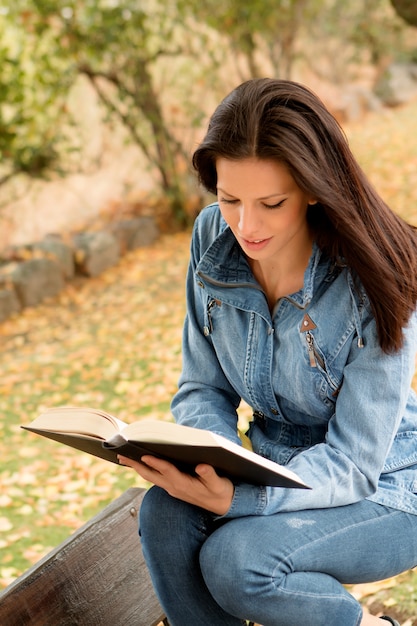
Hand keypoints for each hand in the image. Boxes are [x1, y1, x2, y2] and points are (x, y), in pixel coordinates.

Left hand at [118, 455, 233, 515]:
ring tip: (124, 457)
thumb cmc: (221, 492)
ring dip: (137, 467)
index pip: (168, 472)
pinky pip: (155, 478)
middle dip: (136, 465)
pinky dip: (145, 469)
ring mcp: (172, 488)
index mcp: (185, 485)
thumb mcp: (219, 484)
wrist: (223, 506)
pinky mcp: (173, 487)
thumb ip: (210, 475)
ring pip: (150, 477)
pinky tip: (141, 463)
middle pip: (151, 475)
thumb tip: (202, 466)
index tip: (144, 455)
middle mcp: (175, 487)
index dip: (156, 463)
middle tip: (121, 454)